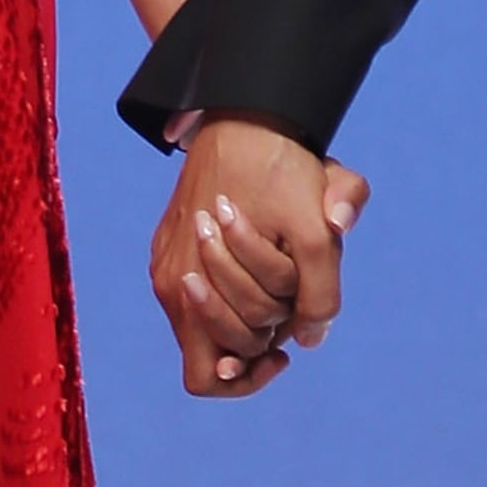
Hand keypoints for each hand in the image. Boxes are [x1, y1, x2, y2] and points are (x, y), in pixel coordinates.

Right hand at [148, 116, 369, 397]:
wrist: (245, 110)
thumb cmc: (283, 169)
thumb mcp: (318, 230)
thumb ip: (321, 291)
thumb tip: (311, 339)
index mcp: (190, 287)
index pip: (210, 376)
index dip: (249, 375)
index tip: (282, 348)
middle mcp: (170, 280)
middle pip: (214, 348)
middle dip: (256, 335)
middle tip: (289, 305)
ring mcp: (166, 259)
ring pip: (206, 318)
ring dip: (245, 308)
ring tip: (278, 275)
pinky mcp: (167, 240)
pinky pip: (195, 287)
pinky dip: (228, 284)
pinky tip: (260, 254)